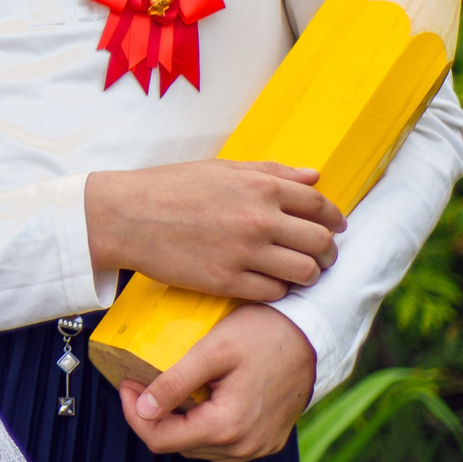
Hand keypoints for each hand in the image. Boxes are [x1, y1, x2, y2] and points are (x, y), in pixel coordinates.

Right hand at [84, 159, 343, 299]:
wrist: (127, 216)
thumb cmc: (171, 187)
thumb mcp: (223, 168)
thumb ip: (272, 172)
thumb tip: (314, 177)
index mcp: (260, 187)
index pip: (320, 206)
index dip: (335, 219)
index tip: (336, 228)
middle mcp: (258, 219)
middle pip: (320, 243)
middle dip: (328, 252)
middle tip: (323, 257)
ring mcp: (243, 253)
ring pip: (304, 272)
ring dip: (309, 274)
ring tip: (300, 273)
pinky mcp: (226, 281)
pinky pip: (274, 293)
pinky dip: (279, 290)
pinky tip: (269, 282)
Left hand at [117, 303, 316, 461]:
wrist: (313, 333)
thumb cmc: (264, 333)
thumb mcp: (212, 350)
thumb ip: (175, 382)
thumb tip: (142, 410)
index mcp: (227, 427)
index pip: (159, 440)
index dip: (133, 414)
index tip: (126, 382)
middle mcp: (244, 447)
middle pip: (178, 445)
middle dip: (153, 416)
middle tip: (143, 381)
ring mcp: (259, 447)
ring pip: (199, 447)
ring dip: (178, 422)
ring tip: (170, 387)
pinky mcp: (268, 441)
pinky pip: (223, 445)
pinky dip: (204, 426)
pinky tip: (201, 398)